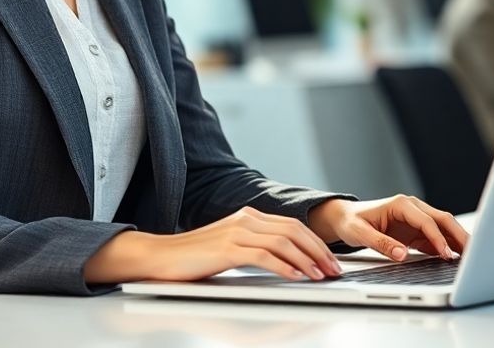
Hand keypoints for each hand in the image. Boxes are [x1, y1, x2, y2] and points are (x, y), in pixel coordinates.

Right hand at [84, 206, 343, 283]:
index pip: (292, 225)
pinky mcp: (227, 248)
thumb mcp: (231, 248)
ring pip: (283, 242)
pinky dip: (285, 267)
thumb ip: (256, 248)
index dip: (315, 242)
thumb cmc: (194, 258)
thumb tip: (287, 263)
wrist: (160, 257)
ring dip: (306, 260)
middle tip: (334, 270)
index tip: (330, 260)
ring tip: (320, 276)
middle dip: (318, 251)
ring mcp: (236, 231)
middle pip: (294, 230)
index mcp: (248, 216)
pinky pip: (264, 256)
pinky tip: (295, 278)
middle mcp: (245, 218)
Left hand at [307, 195, 468, 261]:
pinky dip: (447, 246)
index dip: (438, 238)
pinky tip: (456, 257)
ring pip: (444, 227)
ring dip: (457, 240)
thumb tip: (401, 254)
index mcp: (401, 204)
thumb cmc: (351, 222)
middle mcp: (412, 208)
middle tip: (472, 253)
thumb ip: (381, 243)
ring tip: (471, 257)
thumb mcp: (360, 233)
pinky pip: (436, 237)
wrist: (345, 218)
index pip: (427, 221)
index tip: (446, 255)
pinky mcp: (416, 230)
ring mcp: (416, 218)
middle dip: (458, 235)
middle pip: (443, 219)